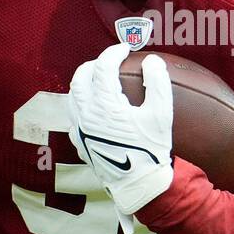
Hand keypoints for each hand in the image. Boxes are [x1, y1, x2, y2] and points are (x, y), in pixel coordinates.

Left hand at [67, 44, 173, 217]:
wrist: (138, 184)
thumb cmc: (151, 150)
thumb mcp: (161, 114)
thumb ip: (157, 83)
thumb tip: (151, 61)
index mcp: (105, 104)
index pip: (102, 67)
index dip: (113, 53)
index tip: (125, 49)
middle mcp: (86, 114)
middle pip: (80, 78)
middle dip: (93, 65)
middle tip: (109, 61)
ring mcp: (80, 130)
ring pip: (71, 97)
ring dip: (83, 84)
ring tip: (98, 81)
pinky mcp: (80, 143)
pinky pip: (73, 117)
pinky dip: (81, 106)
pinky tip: (93, 109)